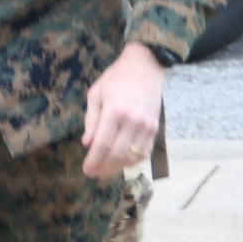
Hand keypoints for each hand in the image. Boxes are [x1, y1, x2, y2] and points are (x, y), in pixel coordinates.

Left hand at [82, 42, 164, 177]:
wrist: (145, 67)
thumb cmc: (116, 78)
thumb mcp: (96, 94)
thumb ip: (91, 120)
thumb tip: (87, 143)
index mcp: (114, 110)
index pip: (103, 143)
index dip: (94, 160)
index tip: (86, 170)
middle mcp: (132, 120)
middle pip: (117, 153)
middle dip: (104, 168)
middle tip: (94, 174)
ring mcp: (146, 125)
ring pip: (132, 156)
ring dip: (118, 168)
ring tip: (106, 171)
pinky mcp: (155, 128)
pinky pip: (145, 152)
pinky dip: (133, 161)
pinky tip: (122, 163)